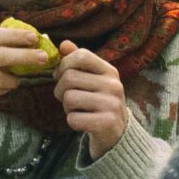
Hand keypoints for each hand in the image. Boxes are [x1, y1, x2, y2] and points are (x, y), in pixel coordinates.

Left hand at [53, 45, 129, 159]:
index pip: (81, 55)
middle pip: (69, 78)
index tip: (61, 76)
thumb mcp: (92, 80)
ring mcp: (112, 104)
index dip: (64, 64)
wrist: (118, 134)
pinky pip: (73, 119)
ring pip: (69, 98)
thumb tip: (63, 44)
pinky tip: (83, 122)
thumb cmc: (99, 103)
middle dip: (60, 90)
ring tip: (78, 110)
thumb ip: (78, 61)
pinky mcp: (107, 122)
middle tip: (67, 98)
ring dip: (67, 107)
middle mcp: (114, 85)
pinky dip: (72, 122)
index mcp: (110, 71)